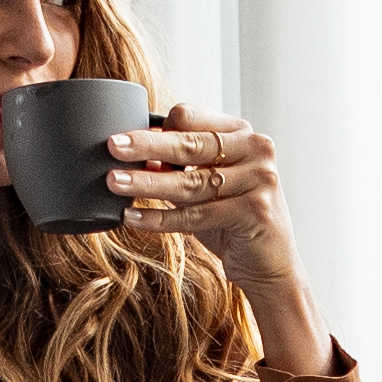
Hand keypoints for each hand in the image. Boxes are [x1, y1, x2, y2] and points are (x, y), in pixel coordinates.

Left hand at [111, 107, 321, 365]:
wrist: (270, 265)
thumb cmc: (232, 221)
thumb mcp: (204, 188)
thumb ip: (177, 169)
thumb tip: (134, 154)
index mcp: (242, 134)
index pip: (191, 116)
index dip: (157, 128)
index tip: (126, 139)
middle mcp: (256, 150)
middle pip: (189, 144)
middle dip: (146, 146)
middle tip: (112, 146)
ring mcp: (260, 180)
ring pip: (190, 181)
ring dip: (147, 183)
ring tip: (113, 183)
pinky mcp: (255, 211)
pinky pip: (196, 214)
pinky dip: (160, 217)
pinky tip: (133, 216)